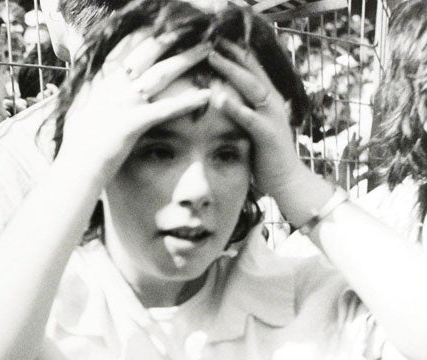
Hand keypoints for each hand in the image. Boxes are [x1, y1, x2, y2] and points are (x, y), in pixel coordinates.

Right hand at [57, 32, 212, 180]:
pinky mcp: (134, 123)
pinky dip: (188, 101)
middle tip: (192, 27)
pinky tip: (207, 94)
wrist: (74, 168)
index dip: (145, 35)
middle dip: (171, 38)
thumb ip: (88, 92)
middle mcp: (114, 87)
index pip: (125, 48)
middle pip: (147, 53)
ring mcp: (125, 104)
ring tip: (207, 48)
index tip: (160, 26)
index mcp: (101, 82)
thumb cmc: (76, 146)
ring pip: (162, 73)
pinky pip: (167, 109)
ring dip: (187, 58)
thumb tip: (91, 83)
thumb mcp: (76, 110)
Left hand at [207, 41, 307, 201]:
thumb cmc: (266, 156)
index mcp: (268, 100)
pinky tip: (219, 97)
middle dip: (232, 52)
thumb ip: (243, 111)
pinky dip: (235, 107)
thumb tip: (224, 98)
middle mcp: (273, 103)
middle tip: (212, 37)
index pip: (251, 70)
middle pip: (252, 70)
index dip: (236, 53)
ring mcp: (273, 117)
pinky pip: (250, 118)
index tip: (217, 39)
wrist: (288, 181)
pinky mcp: (269, 135)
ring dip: (231, 71)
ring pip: (252, 87)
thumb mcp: (253, 128)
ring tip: (212, 57)